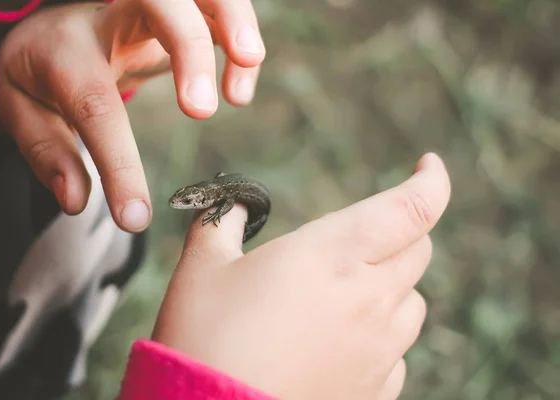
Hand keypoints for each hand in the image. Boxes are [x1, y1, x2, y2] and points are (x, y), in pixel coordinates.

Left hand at [0, 0, 264, 231]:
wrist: (54, 24)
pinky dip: (242, 35)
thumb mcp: (22, 112)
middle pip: (158, 2)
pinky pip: (220, 7)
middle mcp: (110, 16)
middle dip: (189, 50)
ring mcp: (150, 6)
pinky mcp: (181, 9)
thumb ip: (48, 154)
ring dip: (233, 26)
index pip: (94, 105)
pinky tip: (242, 81)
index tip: (135, 218)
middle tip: (201, 112)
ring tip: (239, 94)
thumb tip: (77, 201)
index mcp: (66, 52)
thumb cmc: (44, 71)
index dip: (117, 164)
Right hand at [152, 153, 451, 398]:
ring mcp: (378, 349)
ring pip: (414, 301)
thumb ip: (221, 224)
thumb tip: (231, 208)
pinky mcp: (375, 390)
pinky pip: (398, 351)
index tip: (429, 164)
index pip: (412, 207)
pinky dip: (381, 333)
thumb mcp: (202, 267)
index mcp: (332, 254)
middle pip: (419, 249)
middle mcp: (368, 298)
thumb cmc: (203, 338)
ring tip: (348, 289)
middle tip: (363, 234)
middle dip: (402, 230)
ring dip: (392, 284)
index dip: (432, 180)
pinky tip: (344, 339)